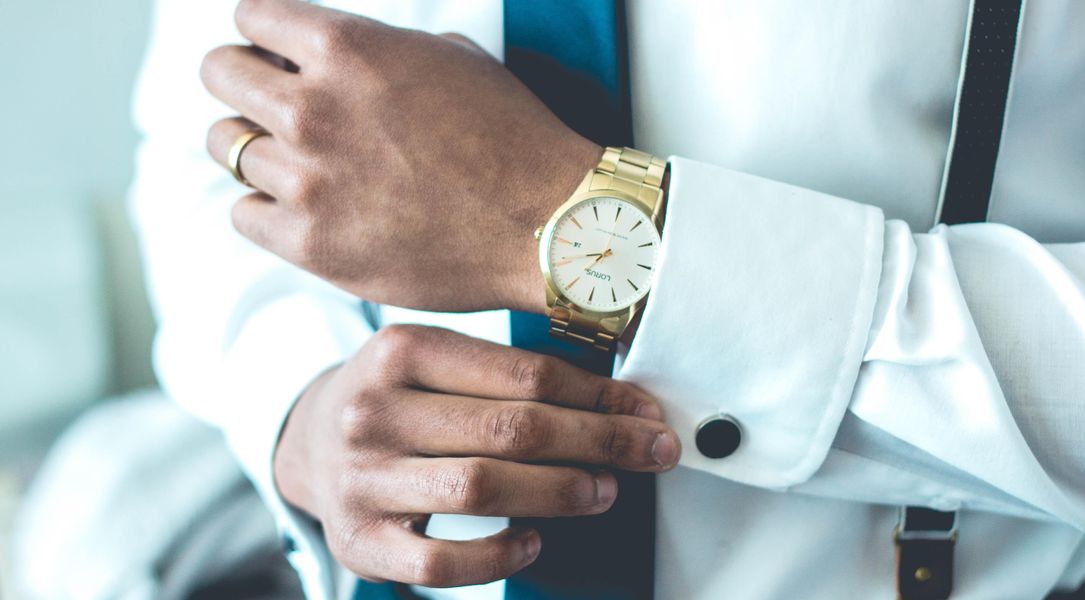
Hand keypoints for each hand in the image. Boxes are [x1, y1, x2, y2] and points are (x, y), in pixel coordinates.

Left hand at [201, 0, 600, 313]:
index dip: (264, 37)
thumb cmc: (511, 139)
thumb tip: (332, 54)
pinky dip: (266, 209)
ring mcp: (307, 179)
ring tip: (297, 164)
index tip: (276, 57)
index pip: (250, 18)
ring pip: (226, 148)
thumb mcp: (449, 58)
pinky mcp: (309, 242)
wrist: (545, 223)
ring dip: (256, 150)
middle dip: (242, 84)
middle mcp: (313, 108)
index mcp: (347, 48)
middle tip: (269, 106)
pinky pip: (243, 213)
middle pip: (218, 74)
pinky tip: (304, 209)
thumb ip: (377, 48)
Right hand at [274, 325, 679, 586]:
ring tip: (603, 491)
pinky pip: (441, 562)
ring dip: (560, 492)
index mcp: (401, 350)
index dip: (599, 398)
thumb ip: (511, 374)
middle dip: (598, 443)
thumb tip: (620, 405)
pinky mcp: (360, 540)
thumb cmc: (397, 398)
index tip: (645, 414)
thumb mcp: (436, 362)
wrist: (309, 440)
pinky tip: (534, 540)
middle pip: (512, 429)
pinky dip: (498, 556)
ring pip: (483, 487)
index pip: (524, 374)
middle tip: (648, 453)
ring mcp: (362, 478)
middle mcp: (374, 410)